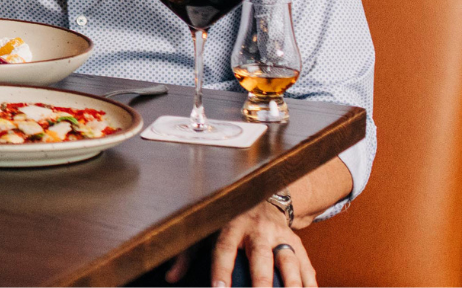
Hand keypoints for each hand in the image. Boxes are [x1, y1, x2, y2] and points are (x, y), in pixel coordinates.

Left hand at [164, 202, 314, 286]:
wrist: (264, 202)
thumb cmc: (229, 221)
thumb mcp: (205, 231)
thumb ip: (186, 255)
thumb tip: (171, 277)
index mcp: (232, 224)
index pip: (225, 248)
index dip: (222, 269)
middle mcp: (259, 229)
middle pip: (262, 256)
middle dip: (262, 281)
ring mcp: (282, 237)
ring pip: (289, 262)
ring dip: (292, 285)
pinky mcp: (299, 245)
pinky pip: (307, 267)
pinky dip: (309, 285)